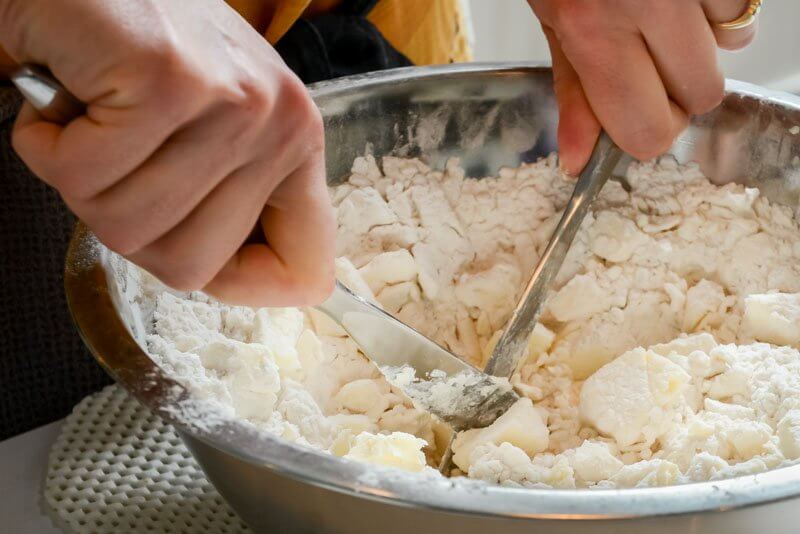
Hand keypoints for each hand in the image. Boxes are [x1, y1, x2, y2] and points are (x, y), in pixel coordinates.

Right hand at [0, 0, 334, 306]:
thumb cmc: (142, 43)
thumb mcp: (210, 125)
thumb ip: (228, 195)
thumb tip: (231, 275)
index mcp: (298, 145)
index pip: (306, 269)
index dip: (242, 285)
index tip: (187, 253)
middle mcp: (283, 128)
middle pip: (189, 268)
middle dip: (126, 225)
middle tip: (115, 157)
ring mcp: (232, 107)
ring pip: (128, 228)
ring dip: (81, 180)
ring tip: (91, 117)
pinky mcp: (170, 83)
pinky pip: (82, 176)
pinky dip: (47, 145)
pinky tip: (66, 97)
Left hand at [529, 0, 757, 173]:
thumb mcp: (551, 21)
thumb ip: (573, 91)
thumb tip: (577, 159)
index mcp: (594, 30)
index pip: (650, 131)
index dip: (648, 129)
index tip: (637, 111)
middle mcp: (648, 1)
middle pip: (703, 95)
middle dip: (679, 88)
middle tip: (647, 55)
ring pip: (733, 45)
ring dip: (703, 38)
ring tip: (660, 6)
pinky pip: (740, 2)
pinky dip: (716, 1)